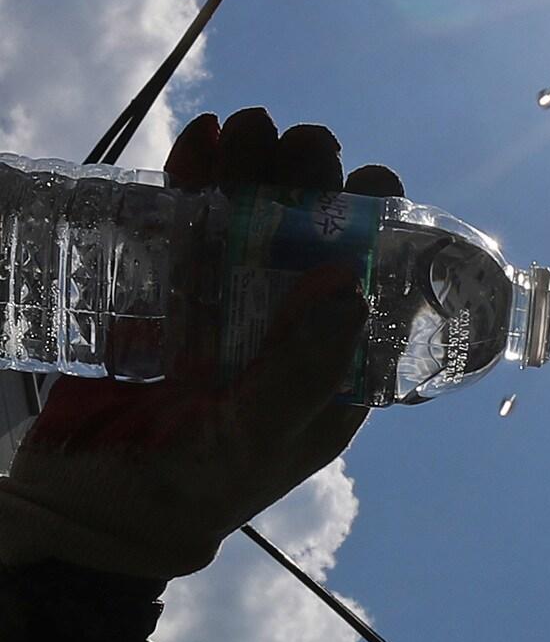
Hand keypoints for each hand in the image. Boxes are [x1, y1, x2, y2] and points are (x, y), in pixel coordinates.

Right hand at [0, 108, 404, 582]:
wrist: (82, 514)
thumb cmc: (184, 496)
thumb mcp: (254, 442)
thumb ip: (302, 372)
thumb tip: (354, 288)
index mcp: (325, 374)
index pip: (367, 289)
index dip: (376, 231)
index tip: (372, 179)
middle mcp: (280, 332)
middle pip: (308, 241)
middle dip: (310, 185)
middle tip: (303, 143)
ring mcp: (220, 309)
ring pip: (247, 222)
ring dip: (253, 169)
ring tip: (249, 127)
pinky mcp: (160, 296)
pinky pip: (182, 228)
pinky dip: (193, 181)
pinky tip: (203, 141)